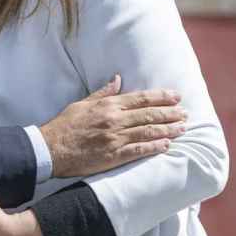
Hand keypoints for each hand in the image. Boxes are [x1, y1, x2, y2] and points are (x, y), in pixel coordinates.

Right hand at [41, 74, 186, 177]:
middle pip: (150, 114)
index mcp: (107, 105)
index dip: (161, 96)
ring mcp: (115, 138)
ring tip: (183, 128)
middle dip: (171, 113)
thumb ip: (102, 93)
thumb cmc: (63, 126)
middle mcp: (114, 120)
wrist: (50, 149)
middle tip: (186, 113)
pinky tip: (167, 145)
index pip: (141, 98)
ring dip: (169, 129)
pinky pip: (140, 150)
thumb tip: (117, 79)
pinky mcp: (114, 155)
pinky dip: (155, 147)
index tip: (176, 96)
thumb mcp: (81, 104)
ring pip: (149, 131)